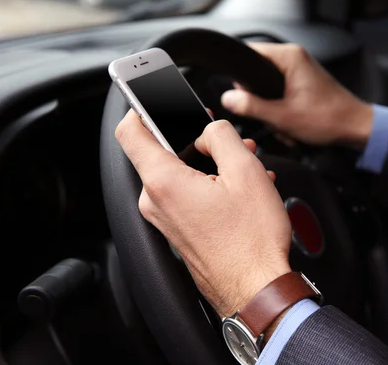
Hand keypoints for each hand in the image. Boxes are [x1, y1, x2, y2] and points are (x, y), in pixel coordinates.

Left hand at [115, 111, 291, 317]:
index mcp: (164, 181)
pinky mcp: (179, 231)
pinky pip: (188, 194)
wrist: (256, 291)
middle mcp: (156, 202)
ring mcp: (166, 219)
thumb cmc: (251, 242)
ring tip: (245, 163)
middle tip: (225, 137)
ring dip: (210, 162)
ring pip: (181, 173)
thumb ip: (221, 136)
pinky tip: (241, 186)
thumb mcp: (245, 172)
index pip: (131, 131)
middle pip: (163, 151)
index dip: (141, 106)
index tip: (156, 97)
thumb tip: (209, 131)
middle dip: (196, 138)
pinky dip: (211, 183)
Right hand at [221, 43, 373, 148]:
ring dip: (272, 110)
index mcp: (290, 57)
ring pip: (267, 88)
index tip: (244, 97)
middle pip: (257, 74)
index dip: (241, 78)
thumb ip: (252, 107)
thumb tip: (228, 98)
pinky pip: (280, 93)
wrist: (356, 128)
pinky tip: (291, 124)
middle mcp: (294, 58)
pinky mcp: (302, 82)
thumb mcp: (283, 117)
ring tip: (286, 124)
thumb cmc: (329, 119)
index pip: (249, 54)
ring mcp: (299, 69)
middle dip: (260, 101)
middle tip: (273, 117)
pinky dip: (281, 111)